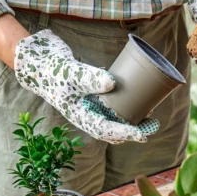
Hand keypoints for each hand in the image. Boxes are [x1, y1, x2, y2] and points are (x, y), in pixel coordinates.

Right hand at [14, 30, 158, 143]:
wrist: (42, 61)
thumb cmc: (55, 69)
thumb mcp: (72, 73)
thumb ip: (89, 77)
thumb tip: (112, 83)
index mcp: (80, 116)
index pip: (106, 130)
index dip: (126, 133)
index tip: (143, 134)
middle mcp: (87, 114)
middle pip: (114, 129)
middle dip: (135, 130)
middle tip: (154, 124)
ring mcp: (91, 106)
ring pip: (116, 120)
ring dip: (133, 121)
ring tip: (151, 116)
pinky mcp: (96, 96)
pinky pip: (114, 108)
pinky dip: (128, 107)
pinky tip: (141, 102)